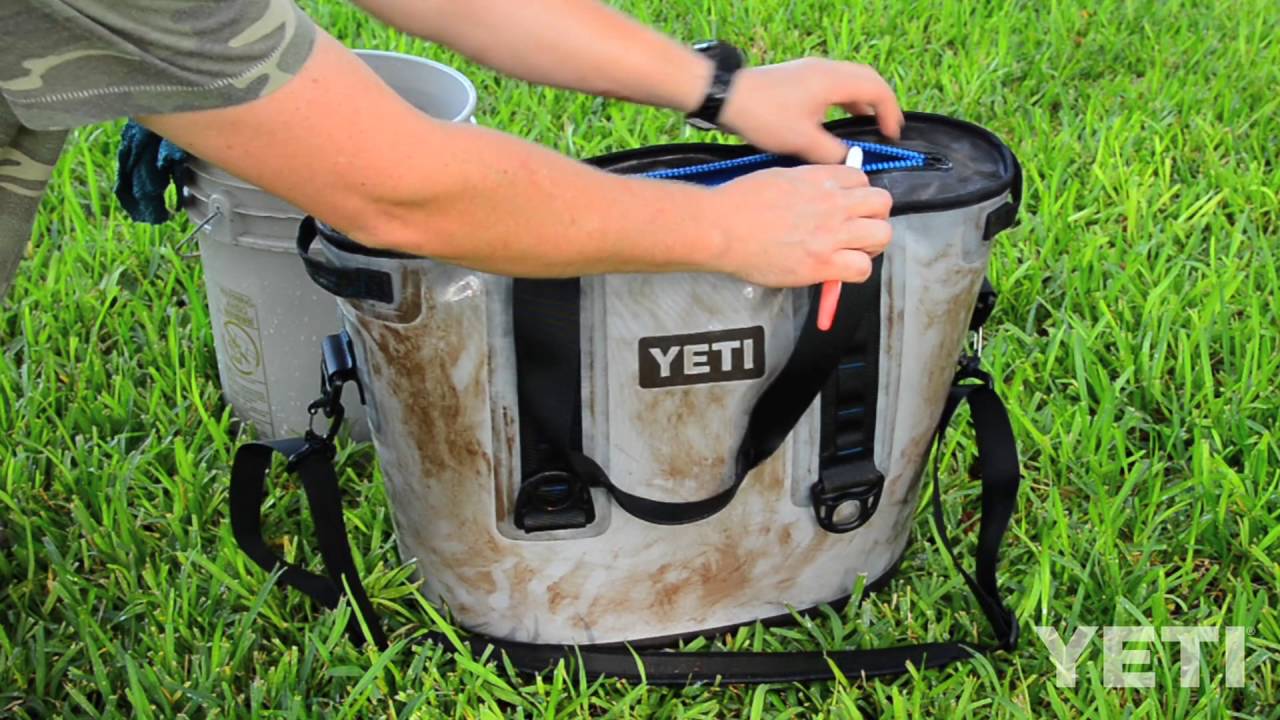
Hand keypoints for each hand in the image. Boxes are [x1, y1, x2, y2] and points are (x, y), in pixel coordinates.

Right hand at [704, 164, 892, 286]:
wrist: (722, 228)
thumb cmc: (739, 204)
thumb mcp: (779, 178)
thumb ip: (807, 184)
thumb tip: (820, 196)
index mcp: (820, 179)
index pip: (863, 179)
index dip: (859, 195)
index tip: (850, 207)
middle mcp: (832, 203)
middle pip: (882, 203)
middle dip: (875, 217)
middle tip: (860, 230)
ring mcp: (830, 234)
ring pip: (881, 234)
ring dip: (872, 245)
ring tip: (854, 252)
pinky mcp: (823, 264)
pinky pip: (863, 268)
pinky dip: (856, 271)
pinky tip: (839, 271)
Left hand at [717, 58, 904, 163]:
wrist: (727, 97)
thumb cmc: (763, 116)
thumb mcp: (801, 141)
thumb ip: (831, 153)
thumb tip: (849, 161)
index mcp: (833, 81)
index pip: (876, 90)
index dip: (889, 113)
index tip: (892, 135)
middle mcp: (826, 70)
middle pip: (868, 81)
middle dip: (882, 105)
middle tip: (887, 129)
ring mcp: (813, 71)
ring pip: (851, 82)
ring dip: (863, 103)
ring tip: (868, 127)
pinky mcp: (800, 77)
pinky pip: (834, 86)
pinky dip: (845, 101)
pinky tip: (839, 122)